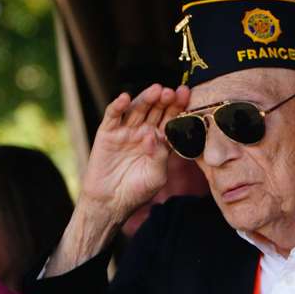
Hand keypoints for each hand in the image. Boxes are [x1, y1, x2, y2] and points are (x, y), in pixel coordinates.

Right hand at [46, 83, 190, 274]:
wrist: (111, 203)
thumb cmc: (137, 191)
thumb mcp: (156, 175)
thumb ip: (160, 155)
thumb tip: (153, 134)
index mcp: (160, 142)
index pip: (171, 121)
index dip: (178, 107)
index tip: (186, 95)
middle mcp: (144, 132)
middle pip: (156, 111)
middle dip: (164, 101)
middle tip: (172, 92)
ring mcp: (126, 131)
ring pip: (137, 109)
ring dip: (146, 99)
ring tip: (156, 91)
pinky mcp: (108, 133)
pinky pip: (113, 116)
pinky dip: (117, 106)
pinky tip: (125, 98)